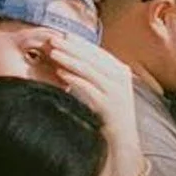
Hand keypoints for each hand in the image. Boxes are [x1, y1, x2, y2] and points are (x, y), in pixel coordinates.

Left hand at [39, 34, 141, 154]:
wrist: (122, 140)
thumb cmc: (109, 114)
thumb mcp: (106, 89)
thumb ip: (96, 73)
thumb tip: (74, 55)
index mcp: (121, 72)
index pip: (98, 52)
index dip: (80, 42)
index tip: (63, 35)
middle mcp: (121, 79)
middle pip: (92, 58)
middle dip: (71, 47)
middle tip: (53, 39)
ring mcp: (117, 92)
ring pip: (90, 70)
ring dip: (69, 59)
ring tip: (53, 53)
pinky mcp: (109, 105)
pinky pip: (89, 88)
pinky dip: (74, 79)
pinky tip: (61, 73)